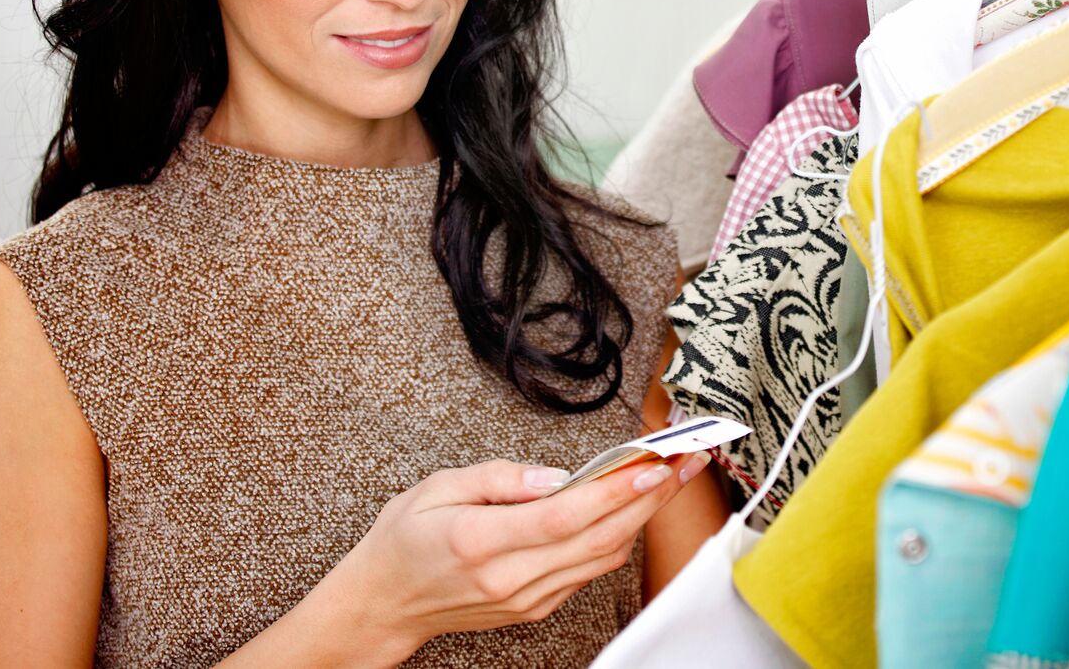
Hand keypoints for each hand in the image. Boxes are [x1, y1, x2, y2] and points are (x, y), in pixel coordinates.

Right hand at [336, 452, 711, 652]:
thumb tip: (555, 476)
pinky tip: (630, 506)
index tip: (654, 464)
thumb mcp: (436, 487)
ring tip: (671, 476)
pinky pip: (587, 570)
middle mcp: (510, 577)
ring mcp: (526, 598)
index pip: (566, 516)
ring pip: (601, 557)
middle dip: (650, 497)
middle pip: (598, 538)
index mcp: (480, 541)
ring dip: (643, 516)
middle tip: (685, 461)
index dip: (616, 491)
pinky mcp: (535, 607)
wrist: (383, 603)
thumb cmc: (404, 539)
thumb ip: (499, 478)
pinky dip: (616, 536)